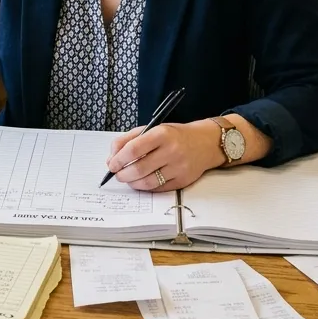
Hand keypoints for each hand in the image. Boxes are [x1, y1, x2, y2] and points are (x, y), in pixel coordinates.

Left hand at [105, 121, 226, 190]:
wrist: (205, 143)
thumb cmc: (174, 135)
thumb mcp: (151, 129)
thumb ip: (127, 140)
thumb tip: (111, 159)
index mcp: (161, 134)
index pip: (133, 149)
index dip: (118, 160)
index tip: (112, 165)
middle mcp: (171, 150)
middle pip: (139, 169)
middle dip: (123, 175)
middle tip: (118, 174)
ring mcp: (179, 167)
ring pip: (148, 182)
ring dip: (132, 183)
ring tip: (128, 179)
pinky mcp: (183, 181)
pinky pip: (158, 189)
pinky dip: (146, 187)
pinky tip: (142, 182)